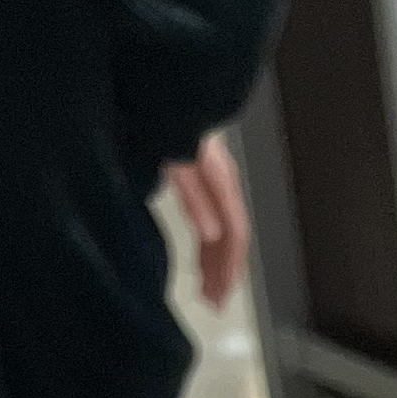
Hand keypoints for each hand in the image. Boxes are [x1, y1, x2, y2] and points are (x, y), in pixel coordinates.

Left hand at [167, 131, 249, 310]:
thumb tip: (212, 233)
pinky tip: (202, 259)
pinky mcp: (200, 177)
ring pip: (222, 230)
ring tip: (209, 290)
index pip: (235, 232)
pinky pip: (211, 218)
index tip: (221, 294)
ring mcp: (212, 180)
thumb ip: (195, 196)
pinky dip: (207, 244)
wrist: (161, 96)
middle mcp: (221, 181)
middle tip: (215, 301)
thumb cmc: (166, 119)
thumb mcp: (178, 159)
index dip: (230, 267)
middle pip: (231, 236)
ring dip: (216, 262)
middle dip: (224, 272)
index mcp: (220, 178)